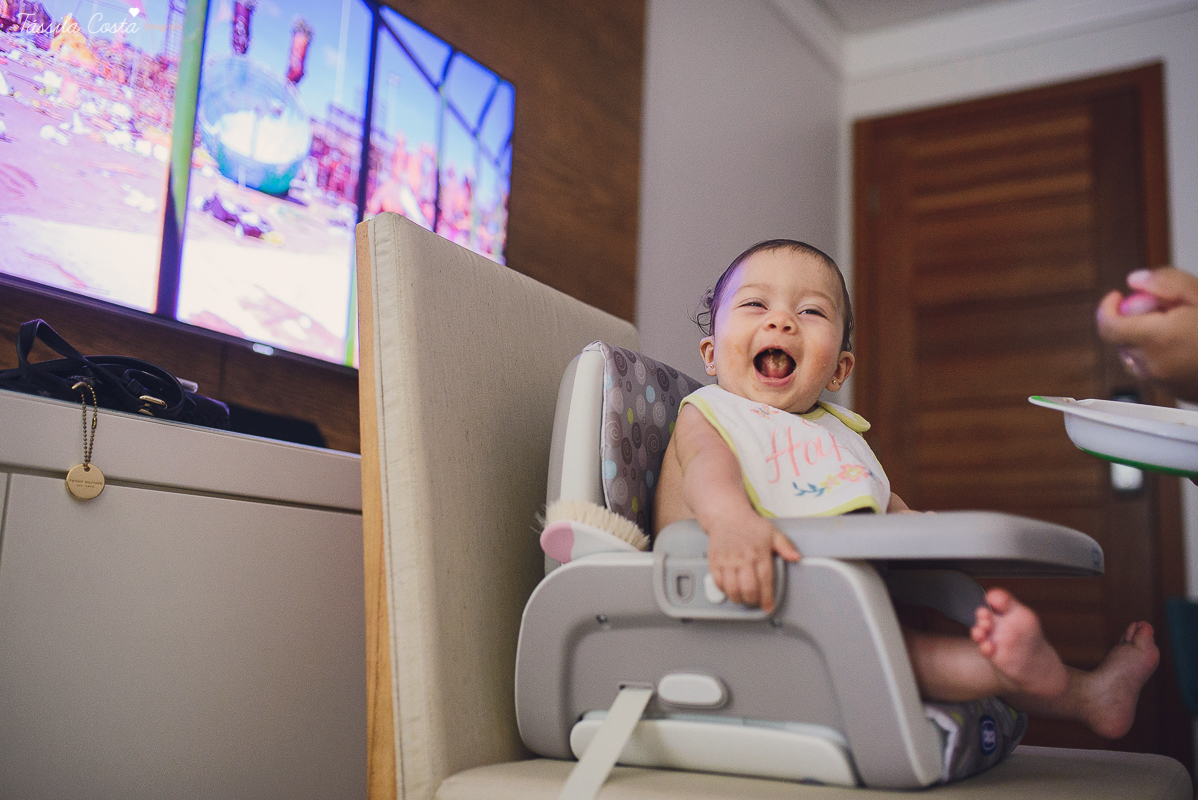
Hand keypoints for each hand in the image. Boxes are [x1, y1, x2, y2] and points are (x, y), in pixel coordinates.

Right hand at [705, 512, 799, 612]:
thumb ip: (785, 546)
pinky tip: (731, 590)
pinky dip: (725, 591)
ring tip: (744, 598)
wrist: (727, 516)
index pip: (765, 580)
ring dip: (739, 599)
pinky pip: (718, 583)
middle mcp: (742, 558)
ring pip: (732, 589)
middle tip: (756, 602)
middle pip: (748, 588)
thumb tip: (796, 557)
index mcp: (759, 552)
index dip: (767, 597)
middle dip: (753, 600)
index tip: (769, 606)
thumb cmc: (750, 525)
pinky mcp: (714, 562)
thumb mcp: (772, 533)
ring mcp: (727, 560)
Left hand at [1097, 268, 1197, 400]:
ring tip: (1182, 328)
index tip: (1117, 297)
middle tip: (1165, 309)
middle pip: (1121, 339)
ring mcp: (1161, 382)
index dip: (1107, 308)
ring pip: (1135, 355)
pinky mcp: (1172, 392)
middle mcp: (1152, 364)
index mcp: (1156, 338)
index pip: (1107, 325)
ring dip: (1147, 339)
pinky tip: (1189, 347)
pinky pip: (1152, 370)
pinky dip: (1160, 356)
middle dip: (1134, 320)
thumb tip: (1134, 281)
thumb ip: (1167, 283)